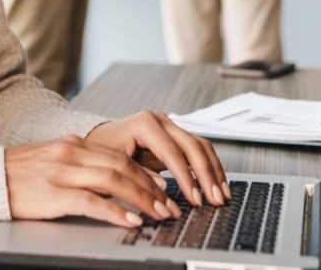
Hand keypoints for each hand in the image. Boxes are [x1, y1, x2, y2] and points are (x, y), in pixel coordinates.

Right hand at [4, 135, 180, 227]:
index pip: (119, 156)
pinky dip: (116, 212)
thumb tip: (111, 179)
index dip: (145, 172)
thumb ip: (79, 165)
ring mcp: (62, 173)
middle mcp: (71, 154)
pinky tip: (131, 220)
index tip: (162, 187)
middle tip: (169, 205)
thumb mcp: (52, 160)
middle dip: (151, 188)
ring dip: (142, 199)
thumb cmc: (18, 175)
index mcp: (72, 144)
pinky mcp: (53, 194)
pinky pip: (92, 202)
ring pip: (114, 181)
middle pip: (122, 167)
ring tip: (159, 214)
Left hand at [86, 111, 229, 207]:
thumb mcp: (115, 164)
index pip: (172, 151)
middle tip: (214, 199)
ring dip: (214, 172)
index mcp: (145, 124)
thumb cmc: (104, 149)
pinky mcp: (176, 137)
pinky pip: (199, 150)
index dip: (186, 177)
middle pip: (192, 146)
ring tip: (221, 195)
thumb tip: (164, 191)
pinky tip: (216, 185)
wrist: (99, 138)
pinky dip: (209, 168)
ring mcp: (170, 127)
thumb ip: (139, 175)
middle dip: (206, 175)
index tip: (195, 199)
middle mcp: (161, 121)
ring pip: (201, 146)